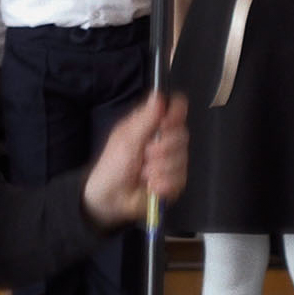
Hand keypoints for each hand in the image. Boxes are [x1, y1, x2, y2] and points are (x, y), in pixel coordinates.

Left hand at [80, 92, 189, 227]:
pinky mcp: (176, 182)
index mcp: (153, 125)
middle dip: (161, 148)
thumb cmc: (113, 165)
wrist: (110, 198)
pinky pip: (179, 179)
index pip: (176, 109)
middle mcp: (167, 140)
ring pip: (181, 159)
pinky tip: (150, 186)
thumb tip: (159, 95)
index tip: (165, 123)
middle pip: (182, 134)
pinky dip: (161, 183)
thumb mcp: (126, 139)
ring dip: (158, 169)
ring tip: (142, 174)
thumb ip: (145, 119)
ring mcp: (173, 162)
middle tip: (144, 155)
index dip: (176, 113)